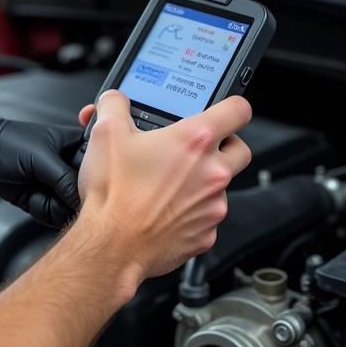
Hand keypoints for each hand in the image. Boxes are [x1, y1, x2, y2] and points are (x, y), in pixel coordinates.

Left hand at [0, 113, 83, 226]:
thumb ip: (64, 178)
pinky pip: (55, 215)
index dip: (93, 180)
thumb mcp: (40, 158)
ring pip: (72, 208)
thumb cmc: (9, 144)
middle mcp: (71, 167)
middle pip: (87, 193)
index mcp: (77, 146)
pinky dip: (42, 210)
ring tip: (38, 189)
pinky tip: (32, 197)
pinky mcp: (48, 200)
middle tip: (53, 189)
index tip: (81, 188)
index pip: (99, 167)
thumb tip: (81, 199)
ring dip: (52, 204)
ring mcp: (60, 186)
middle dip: (68, 197)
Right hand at [74, 91, 251, 283]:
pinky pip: (205, 217)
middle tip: (194, 149)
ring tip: (166, 183)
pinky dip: (190, 213)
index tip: (223, 110)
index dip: (231, 106)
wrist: (111, 245)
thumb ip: (114, 106)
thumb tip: (115, 101)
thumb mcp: (105, 133)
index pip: (238, 110)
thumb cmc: (113, 193)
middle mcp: (212, 173)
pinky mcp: (206, 235)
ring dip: (201, 182)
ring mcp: (213, 206)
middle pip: (240, 149)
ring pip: (220, 186)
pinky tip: (163, 210)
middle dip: (222, 146)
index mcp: (195, 140)